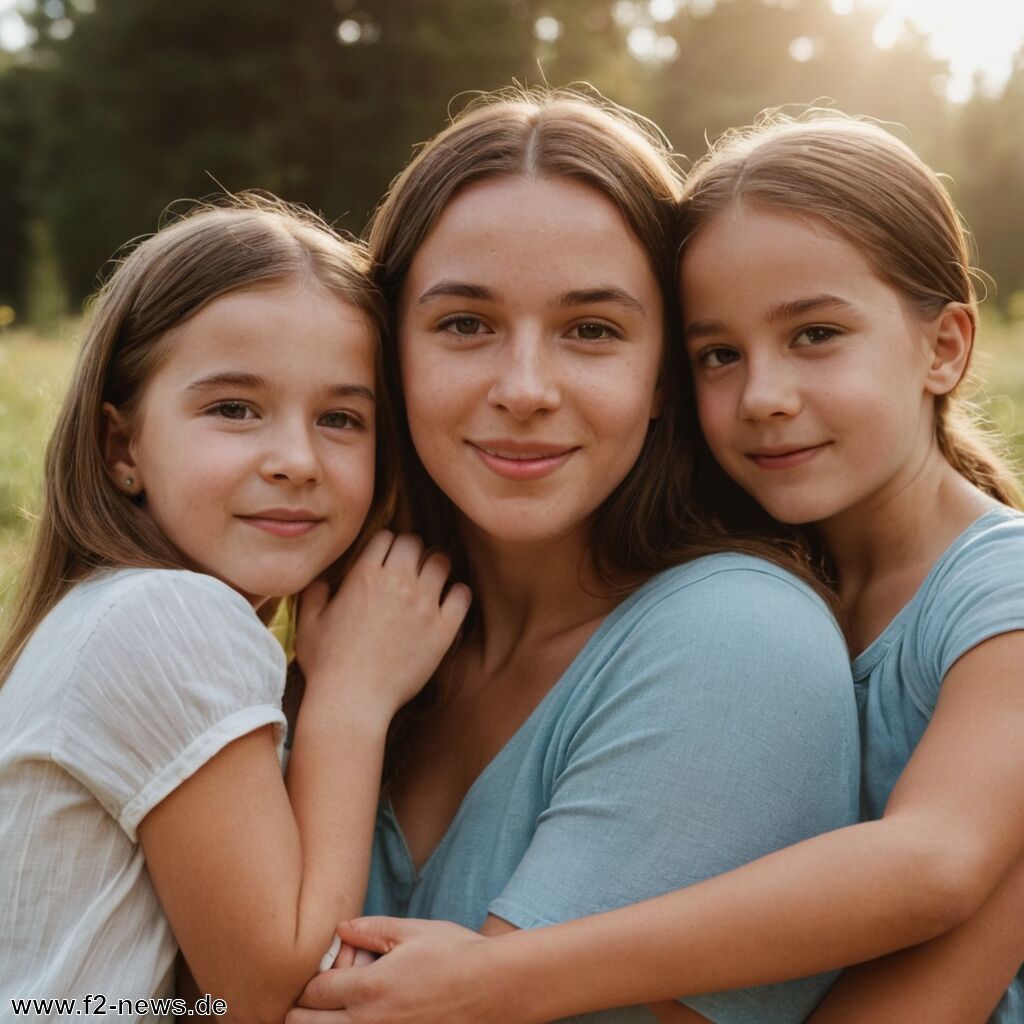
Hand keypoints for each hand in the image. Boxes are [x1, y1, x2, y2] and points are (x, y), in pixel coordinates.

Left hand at [285, 918, 500, 1023]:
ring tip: (331, 1013)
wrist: (499, 989)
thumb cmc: (458, 954)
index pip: (312, 993)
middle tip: (309, 1002)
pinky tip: (363, 1019)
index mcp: (369, 988)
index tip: (312, 977)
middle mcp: (369, 1023)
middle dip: (301, 1013)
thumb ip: (371, 929)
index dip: (304, 985)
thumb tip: (339, 928)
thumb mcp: (413, 930)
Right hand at [295, 532, 470, 714]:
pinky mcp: (443, 629)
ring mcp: (424, 604)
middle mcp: (397, 583)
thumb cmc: (326, 664)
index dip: (386, 545)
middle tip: (409, 567)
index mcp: (364, 575)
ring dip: (435, 567)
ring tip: (430, 581)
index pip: (386, 537)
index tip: (386, 558)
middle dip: (411, 551)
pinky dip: (457, 594)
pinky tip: (449, 602)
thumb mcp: (309, 623)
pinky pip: (462, 594)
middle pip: (414, 543)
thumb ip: (315, 593)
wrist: (353, 700)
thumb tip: (324, 580)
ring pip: (441, 562)